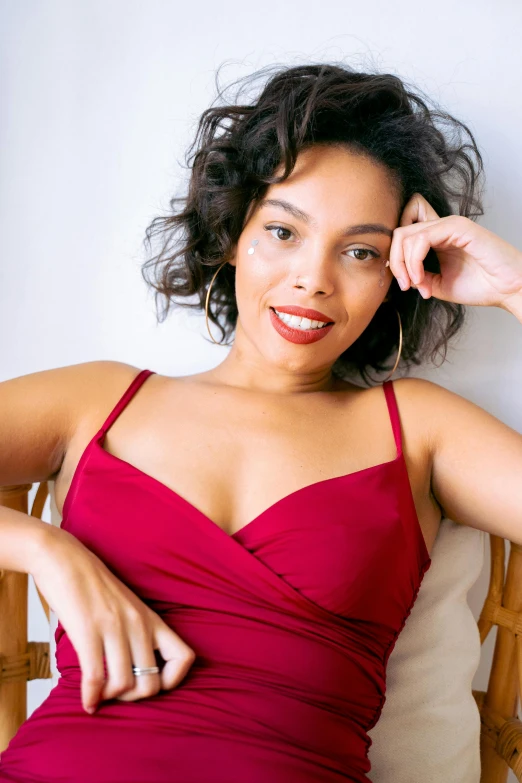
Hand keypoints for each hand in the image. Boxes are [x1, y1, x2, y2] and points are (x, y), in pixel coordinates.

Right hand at [32, 525, 195, 714]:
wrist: (65, 559)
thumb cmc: (93, 586)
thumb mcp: (127, 606)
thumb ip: (135, 633)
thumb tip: (135, 671)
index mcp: (151, 619)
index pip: (184, 657)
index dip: (173, 680)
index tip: (152, 684)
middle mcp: (138, 624)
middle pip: (151, 683)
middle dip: (133, 698)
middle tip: (118, 694)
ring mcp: (114, 627)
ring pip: (124, 685)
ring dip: (110, 698)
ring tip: (99, 695)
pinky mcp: (88, 631)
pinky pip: (95, 677)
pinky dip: (90, 697)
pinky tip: (87, 702)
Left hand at [388, 193, 521, 309]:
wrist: (509, 289)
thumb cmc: (482, 286)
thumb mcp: (439, 284)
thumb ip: (418, 277)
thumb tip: (401, 275)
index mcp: (438, 238)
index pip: (404, 232)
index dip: (395, 256)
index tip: (403, 282)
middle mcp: (442, 227)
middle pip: (399, 233)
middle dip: (395, 262)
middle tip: (405, 286)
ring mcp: (449, 225)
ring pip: (406, 235)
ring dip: (404, 265)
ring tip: (417, 285)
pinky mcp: (457, 227)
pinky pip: (421, 238)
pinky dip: (414, 261)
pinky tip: (421, 279)